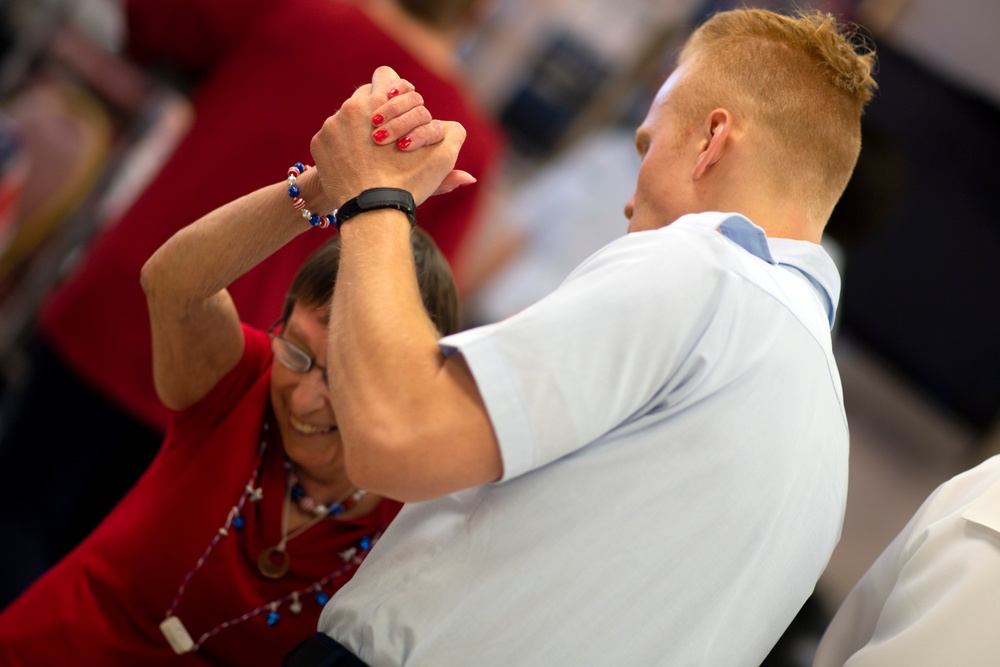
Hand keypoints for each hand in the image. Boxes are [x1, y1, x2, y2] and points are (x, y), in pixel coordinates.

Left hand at [310, 66, 473, 207]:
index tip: (397, 108)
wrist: (369, 213)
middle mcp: (350, 107)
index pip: (386, 76)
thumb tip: (468, 178)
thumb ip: (451, 152)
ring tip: (369, 153)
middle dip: (373, 112)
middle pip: (363, 97)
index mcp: (378, 101)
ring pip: (346, 118)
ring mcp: (330, 126)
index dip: (394, 93)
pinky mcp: (318, 144)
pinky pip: (331, 138)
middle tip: (384, 135)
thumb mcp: (435, 165)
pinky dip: (341, 148)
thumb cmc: (405, 186)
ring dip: (356, 130)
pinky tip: (353, 164)